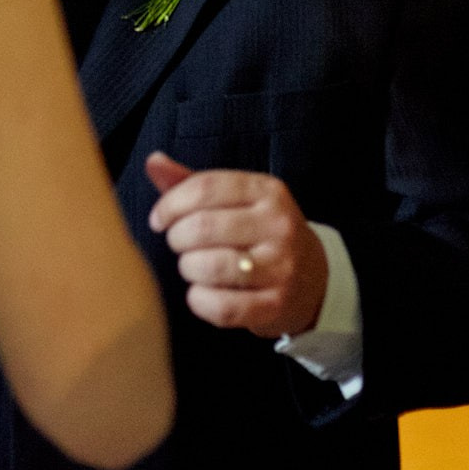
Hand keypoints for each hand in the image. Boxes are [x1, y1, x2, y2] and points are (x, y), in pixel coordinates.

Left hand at [144, 152, 328, 338]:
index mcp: (267, 191)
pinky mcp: (276, 304)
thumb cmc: (261, 234)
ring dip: (188, 269)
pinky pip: (222, 307)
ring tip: (192, 267)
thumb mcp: (238, 200)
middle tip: (179, 244)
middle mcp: (278, 225)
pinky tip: (200, 293)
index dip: (171, 204)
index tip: (159, 219)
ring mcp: (281, 267)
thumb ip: (194, 183)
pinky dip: (199, 301)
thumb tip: (154, 162)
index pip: (206, 187)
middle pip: (203, 227)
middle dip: (177, 238)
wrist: (314, 278)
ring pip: (210, 266)